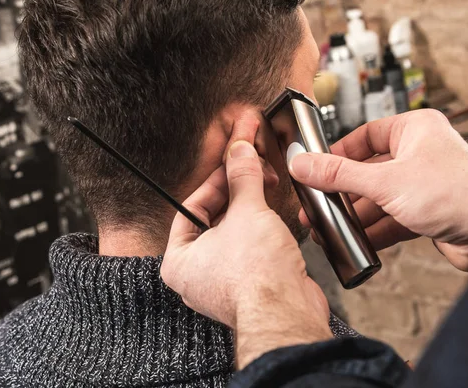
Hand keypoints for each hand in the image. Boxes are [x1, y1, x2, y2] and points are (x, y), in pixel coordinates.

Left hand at [161, 141, 331, 368]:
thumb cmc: (256, 277)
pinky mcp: (249, 288)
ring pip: (234, 235)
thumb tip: (239, 153)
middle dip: (236, 193)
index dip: (215, 181)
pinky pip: (250, 251)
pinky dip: (261, 232)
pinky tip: (274, 218)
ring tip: (264, 188)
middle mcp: (197, 276)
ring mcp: (223, 284)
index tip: (231, 164)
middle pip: (214, 219)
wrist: (288, 313)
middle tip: (250, 170)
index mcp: (179, 261)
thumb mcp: (247, 212)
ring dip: (251, 210)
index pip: (191, 208)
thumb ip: (242, 177)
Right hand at [290, 110, 467, 271]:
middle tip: (317, 205)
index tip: (316, 167)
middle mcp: (420, 154)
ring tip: (329, 228)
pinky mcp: (427, 211)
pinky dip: (374, 230)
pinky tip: (355, 240)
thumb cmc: (457, 194)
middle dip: (343, 193)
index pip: (366, 136)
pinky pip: (392, 217)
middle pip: (369, 171)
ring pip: (379, 198)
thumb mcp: (385, 182)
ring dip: (355, 215)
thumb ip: (339, 175)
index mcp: (415, 130)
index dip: (339, 153)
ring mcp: (423, 184)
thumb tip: (304, 164)